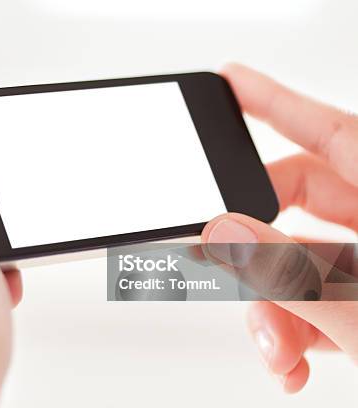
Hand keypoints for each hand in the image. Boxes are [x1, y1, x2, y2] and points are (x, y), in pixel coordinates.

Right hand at [201, 64, 357, 392]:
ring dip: (272, 306)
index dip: (276, 102)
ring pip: (301, 262)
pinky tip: (289, 360)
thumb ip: (294, 273)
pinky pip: (316, 300)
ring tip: (275, 349)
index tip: (230, 82)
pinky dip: (293, 330)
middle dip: (256, 244)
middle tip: (224, 260)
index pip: (335, 134)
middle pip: (302, 203)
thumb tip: (226, 233)